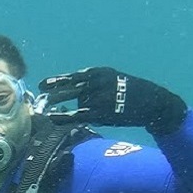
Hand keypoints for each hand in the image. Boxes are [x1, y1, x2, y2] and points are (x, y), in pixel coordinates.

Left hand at [38, 67, 186, 134]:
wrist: (152, 102)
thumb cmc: (130, 92)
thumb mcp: (112, 80)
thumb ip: (93, 86)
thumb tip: (75, 97)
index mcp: (100, 73)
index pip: (74, 77)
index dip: (57, 81)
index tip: (42, 84)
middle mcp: (99, 83)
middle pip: (71, 88)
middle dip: (54, 93)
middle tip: (40, 96)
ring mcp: (101, 97)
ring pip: (75, 102)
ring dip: (60, 106)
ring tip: (44, 109)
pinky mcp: (103, 112)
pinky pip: (79, 115)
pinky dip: (65, 117)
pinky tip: (53, 119)